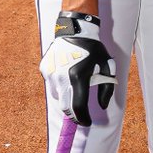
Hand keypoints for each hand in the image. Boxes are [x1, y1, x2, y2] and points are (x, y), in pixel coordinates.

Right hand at [39, 11, 115, 125]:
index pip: (78, 108)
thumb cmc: (93, 49)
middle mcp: (61, 77)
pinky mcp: (44, 69)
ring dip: (66, 98)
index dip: (83, 119)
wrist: (75, 30)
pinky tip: (66, 75)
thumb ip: (106, 89)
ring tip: (74, 88)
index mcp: (78, 77)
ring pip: (57, 96)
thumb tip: (102, 106)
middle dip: (74, 113)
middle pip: (65, 107)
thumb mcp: (107, 67)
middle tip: (81, 114)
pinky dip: (59, 86)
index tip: (87, 122)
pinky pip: (52, 84)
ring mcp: (51, 73)